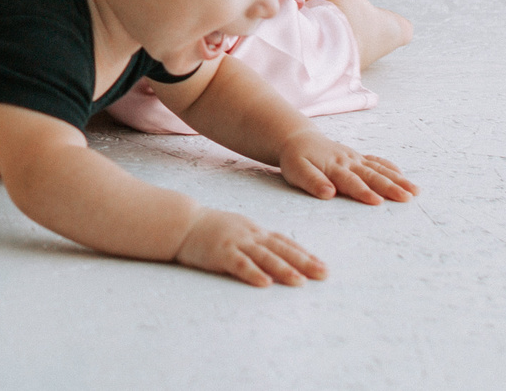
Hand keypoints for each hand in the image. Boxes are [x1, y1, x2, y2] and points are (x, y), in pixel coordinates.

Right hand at [173, 209, 325, 287]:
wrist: (182, 222)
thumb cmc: (209, 229)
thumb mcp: (237, 230)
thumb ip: (256, 241)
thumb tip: (278, 254)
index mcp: (254, 231)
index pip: (284, 242)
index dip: (304, 254)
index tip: (322, 266)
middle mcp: (249, 235)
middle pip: (281, 249)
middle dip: (304, 262)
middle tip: (323, 274)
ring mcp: (235, 243)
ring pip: (264, 256)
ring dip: (283, 269)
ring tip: (300, 282)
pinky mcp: (220, 253)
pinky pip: (239, 264)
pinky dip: (253, 273)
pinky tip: (265, 283)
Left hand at [274, 132, 417, 204]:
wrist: (298, 139)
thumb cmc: (296, 159)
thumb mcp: (296, 171)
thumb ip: (312, 182)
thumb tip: (329, 193)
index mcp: (333, 166)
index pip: (351, 182)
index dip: (364, 192)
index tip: (378, 202)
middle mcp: (348, 161)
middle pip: (371, 175)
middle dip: (390, 187)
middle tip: (407, 197)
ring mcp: (355, 158)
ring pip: (379, 169)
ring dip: (398, 179)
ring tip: (415, 191)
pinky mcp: (358, 157)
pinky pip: (376, 161)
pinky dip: (390, 167)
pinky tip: (402, 176)